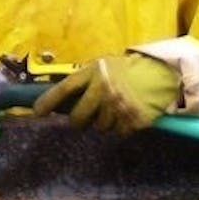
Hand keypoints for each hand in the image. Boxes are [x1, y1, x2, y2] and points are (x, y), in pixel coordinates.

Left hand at [33, 54, 179, 135]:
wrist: (161, 72)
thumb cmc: (128, 68)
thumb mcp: (104, 66)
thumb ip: (85, 80)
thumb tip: (62, 100)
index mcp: (93, 73)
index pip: (64, 89)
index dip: (48, 101)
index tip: (37, 112)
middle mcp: (102, 90)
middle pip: (78, 117)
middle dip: (78, 121)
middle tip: (81, 119)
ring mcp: (117, 106)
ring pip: (99, 127)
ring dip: (103, 123)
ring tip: (113, 111)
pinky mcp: (131, 119)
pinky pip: (118, 132)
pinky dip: (120, 127)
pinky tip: (125, 116)